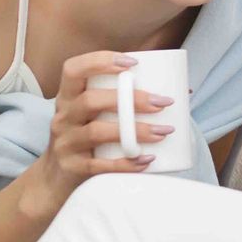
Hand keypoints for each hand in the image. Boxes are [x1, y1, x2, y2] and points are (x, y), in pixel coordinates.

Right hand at [34, 52, 173, 201]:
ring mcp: (65, 143)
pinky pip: (98, 165)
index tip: (133, 63)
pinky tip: (146, 160)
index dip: (100, 61)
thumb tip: (184, 90)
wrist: (57, 179)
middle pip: (90, 100)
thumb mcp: (95, 115)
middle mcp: (63, 116)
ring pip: (96, 132)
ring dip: (134, 130)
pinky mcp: (72, 167)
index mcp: (69, 97)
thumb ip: (126, 100)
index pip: (73, 70)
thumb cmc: (89, 138)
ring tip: (163, 132)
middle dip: (130, 99)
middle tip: (162, 103)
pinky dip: (125, 162)